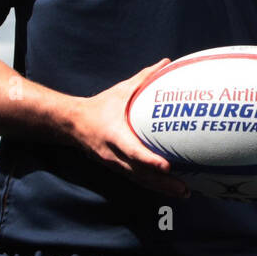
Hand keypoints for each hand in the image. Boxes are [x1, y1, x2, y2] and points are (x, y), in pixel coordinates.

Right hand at [70, 58, 188, 196]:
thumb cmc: (100, 105)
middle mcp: (113, 154)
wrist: (71, 124)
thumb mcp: (120, 91)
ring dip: (161, 188)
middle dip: (162, 182)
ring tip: (185, 194)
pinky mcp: (117, 169)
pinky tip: (172, 190)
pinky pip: (137, 180)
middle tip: (185, 189)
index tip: (166, 166)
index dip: (149, 160)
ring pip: (139, 180)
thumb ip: (144, 77)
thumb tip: (166, 62)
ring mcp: (114, 164)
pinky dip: (154, 186)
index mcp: (114, 135)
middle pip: (139, 173)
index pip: (132, 150)